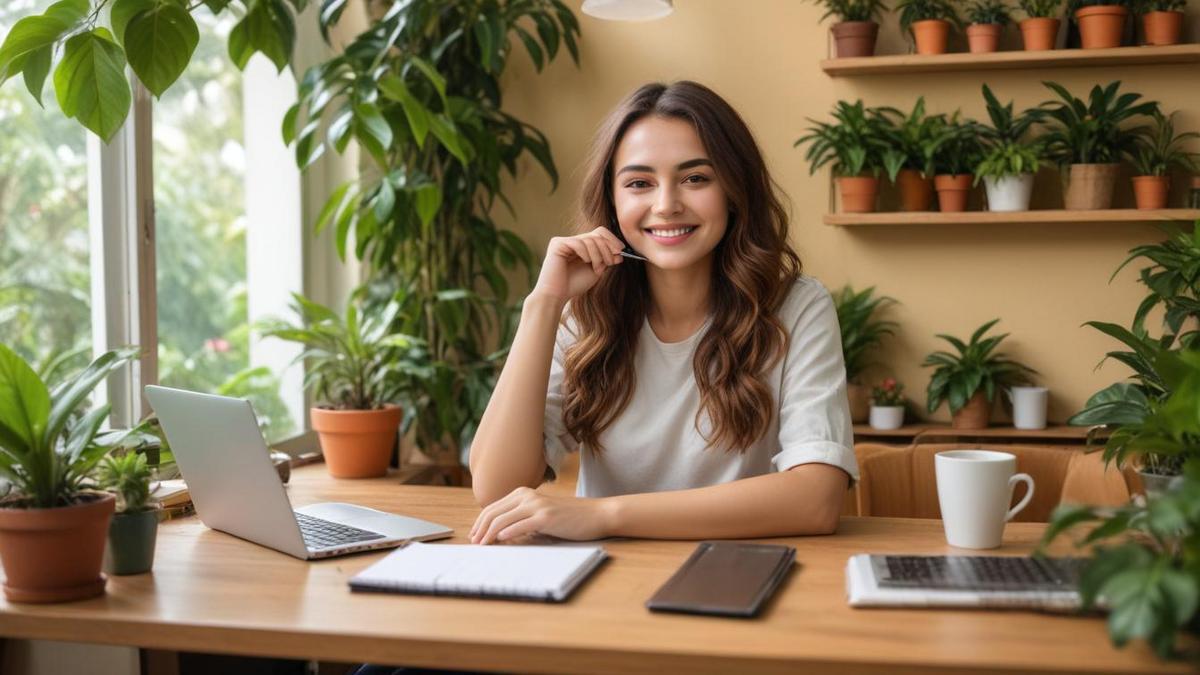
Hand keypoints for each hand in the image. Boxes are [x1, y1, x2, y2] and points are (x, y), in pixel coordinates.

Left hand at [469, 486, 614, 543]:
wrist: (596, 514)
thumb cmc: (570, 518)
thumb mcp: (541, 515)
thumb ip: (522, 520)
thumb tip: (499, 536)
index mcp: (523, 494)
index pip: (492, 508)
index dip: (479, 523)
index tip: (474, 537)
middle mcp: (527, 496)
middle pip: (493, 513)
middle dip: (480, 529)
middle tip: (474, 544)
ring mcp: (537, 505)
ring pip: (503, 519)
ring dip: (489, 534)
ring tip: (483, 546)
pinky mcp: (546, 517)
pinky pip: (521, 525)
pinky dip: (508, 533)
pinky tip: (500, 540)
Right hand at [531, 226, 626, 302]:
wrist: (557, 296)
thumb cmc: (574, 285)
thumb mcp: (596, 270)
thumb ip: (606, 260)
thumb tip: (620, 252)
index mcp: (581, 246)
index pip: (599, 233)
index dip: (611, 240)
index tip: (620, 250)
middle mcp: (572, 241)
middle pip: (596, 234)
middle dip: (607, 248)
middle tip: (610, 263)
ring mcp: (564, 241)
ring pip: (590, 239)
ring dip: (598, 255)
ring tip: (597, 269)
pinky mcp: (557, 244)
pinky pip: (578, 243)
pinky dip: (586, 253)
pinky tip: (585, 262)